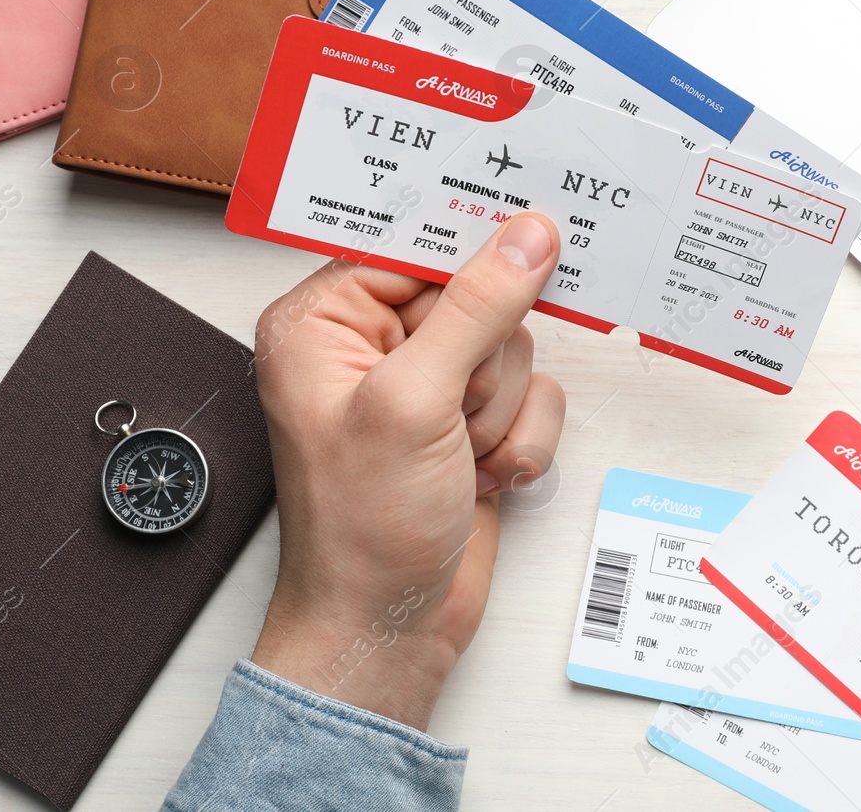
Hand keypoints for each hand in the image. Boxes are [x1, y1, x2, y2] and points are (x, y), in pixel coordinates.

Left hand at [248, 214, 564, 728]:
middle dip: (483, 362)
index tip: (525, 232)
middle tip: (452, 409)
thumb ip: (474, 309)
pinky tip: (479, 476)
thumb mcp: (412, 404)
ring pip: (514, 347)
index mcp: (325, 322)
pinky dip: (521, 441)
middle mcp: (372, 346)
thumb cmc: (361, 529)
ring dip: (501, 411)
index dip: (466, 250)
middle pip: (476, 294)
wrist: (387, 627)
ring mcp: (427, 387)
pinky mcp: (470, 422)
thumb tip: (525, 237)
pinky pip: (535, 396)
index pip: (410, 243)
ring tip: (456, 455)